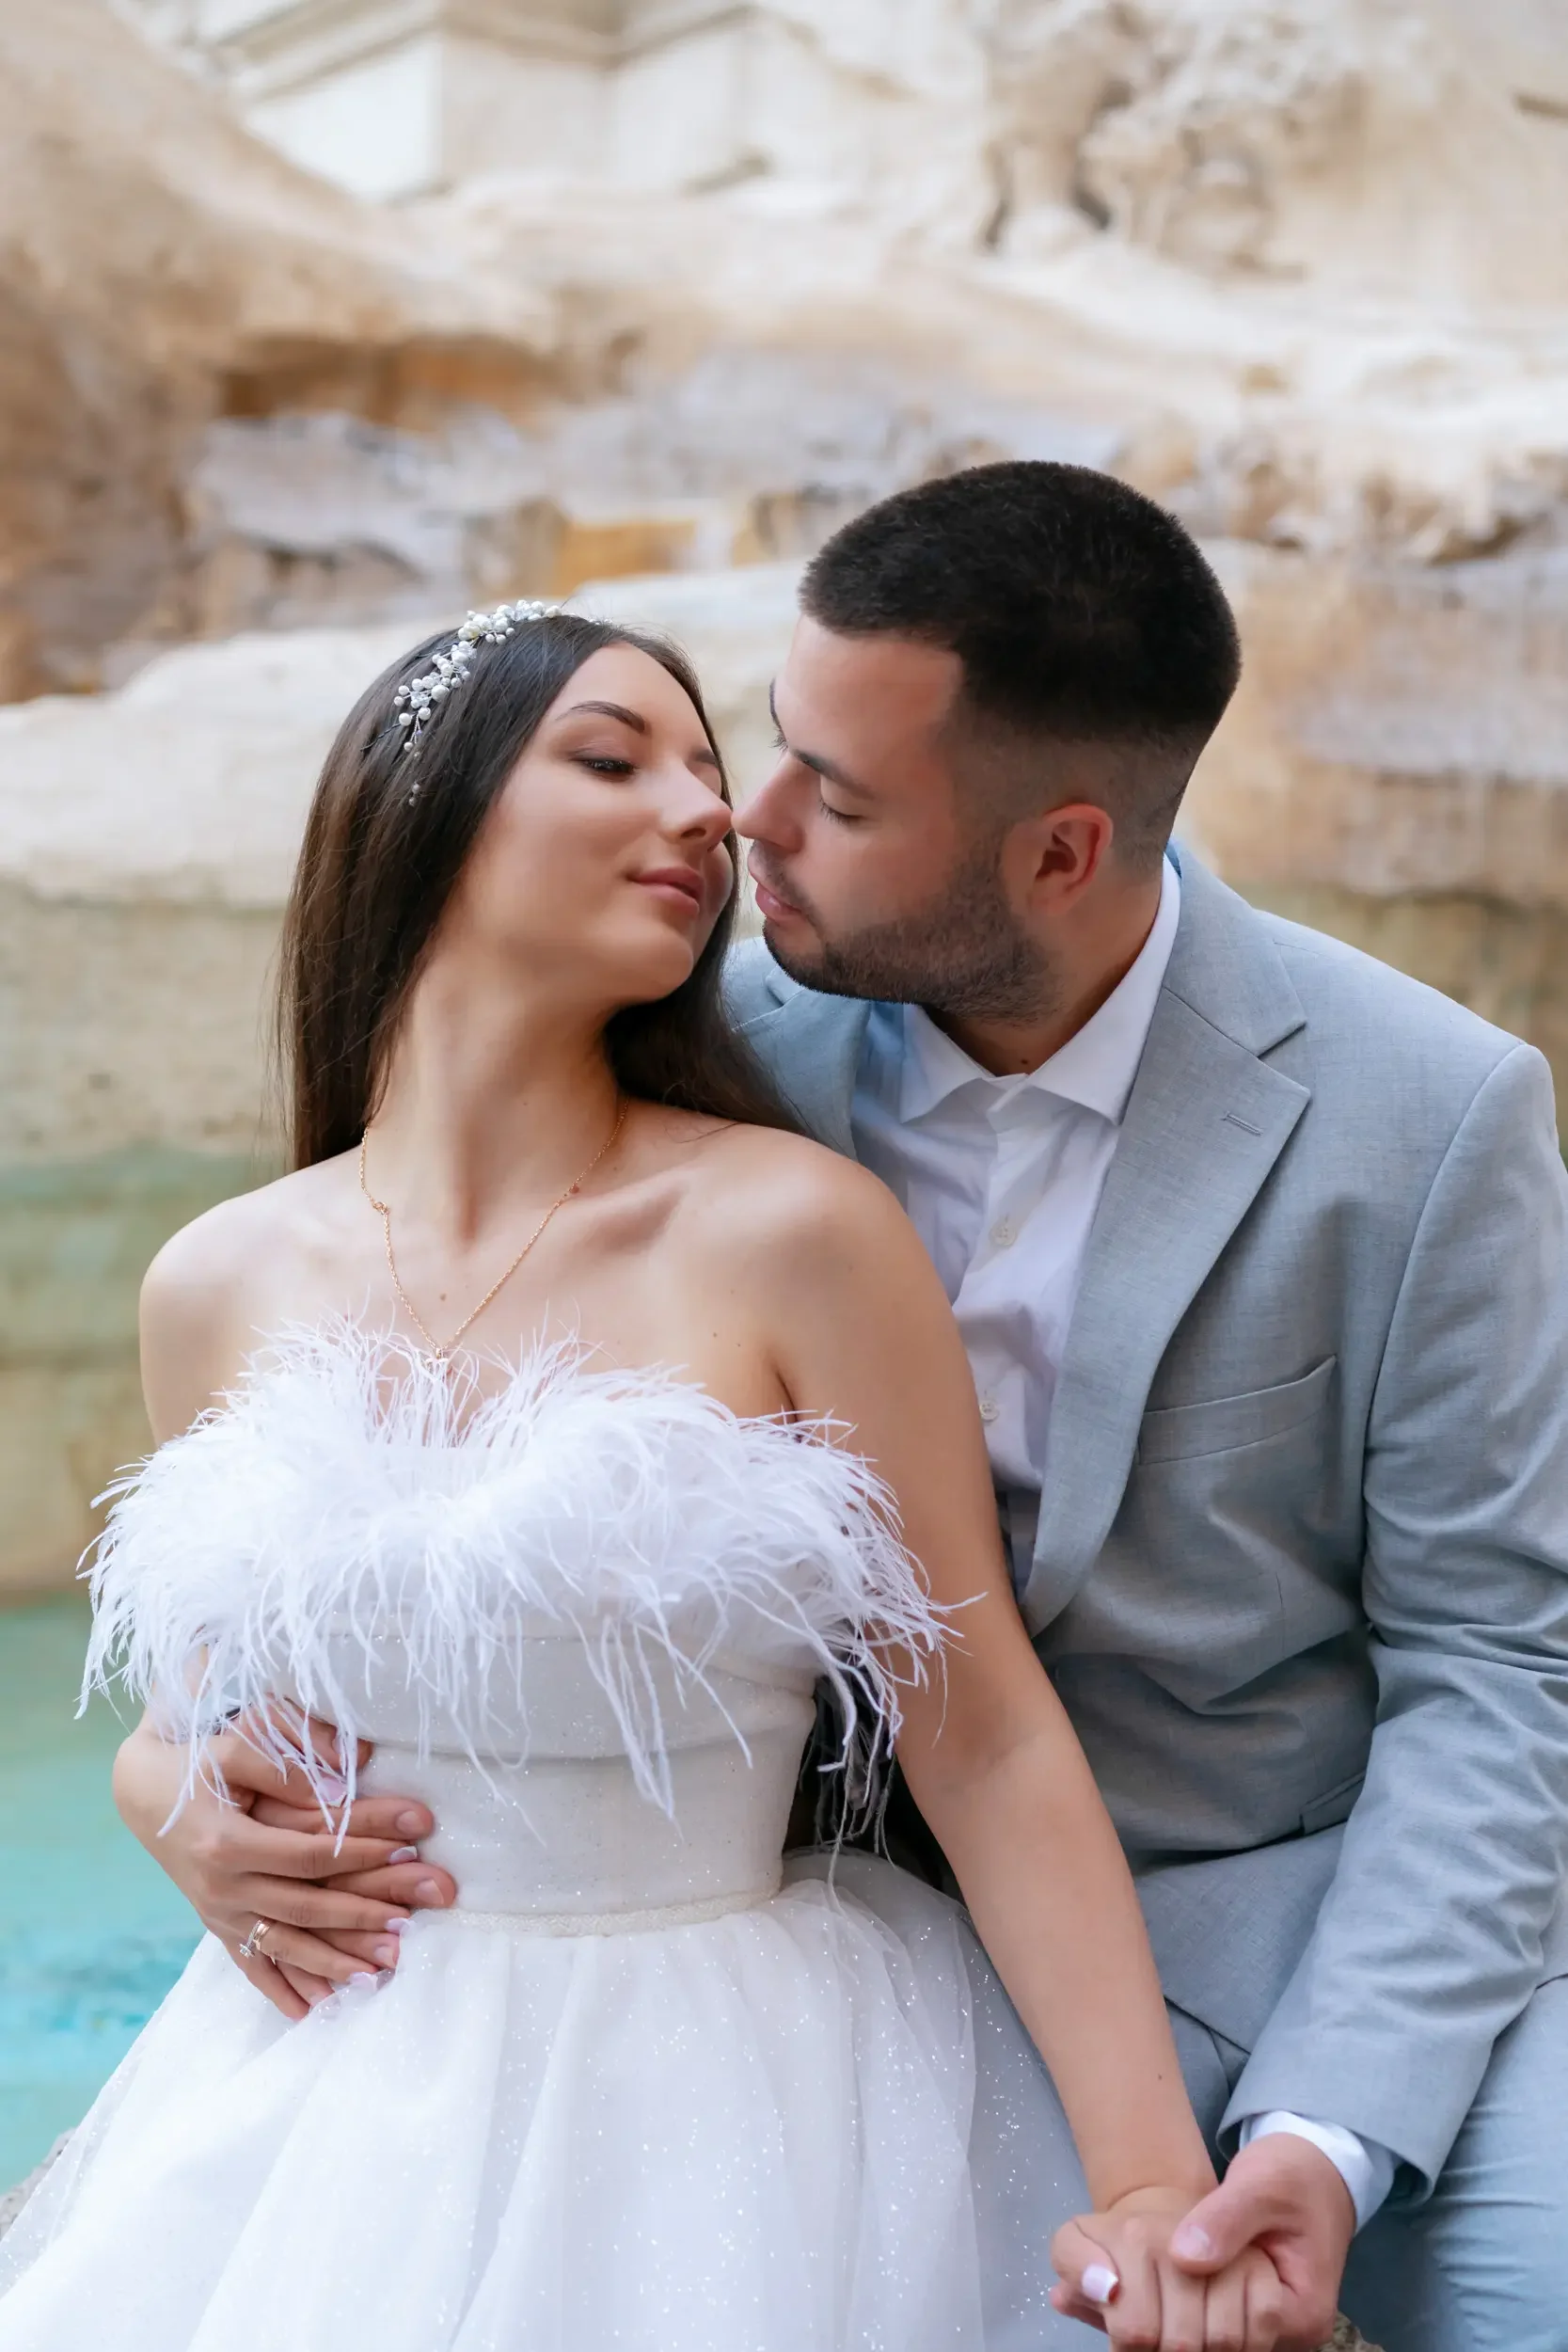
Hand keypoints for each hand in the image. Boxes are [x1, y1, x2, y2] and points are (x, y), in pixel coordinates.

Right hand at [113, 1710, 456, 2021]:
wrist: (144, 1792)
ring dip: (333, 1962)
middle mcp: (222, 1887)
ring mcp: (218, 1913)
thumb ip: (289, 1765)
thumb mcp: (235, 1748)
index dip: (365, 1848)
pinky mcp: (216, 1924)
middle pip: (306, 1907)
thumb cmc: (197, 1763)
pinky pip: (251, 1965)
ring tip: (382, 1971)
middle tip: (412, 1920)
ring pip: (284, 1946)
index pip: (313, 1853)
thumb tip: (348, 1779)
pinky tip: (312, 2013)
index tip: (413, 1843)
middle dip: (364, 1915)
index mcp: (229, 1843)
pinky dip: (280, 1989)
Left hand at [1052, 2185, 1287, 2348]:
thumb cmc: (1292, 2174)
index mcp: (1299, 2312)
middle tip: (1112, 2297)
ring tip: (1119, 2295)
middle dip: (1168, 2330)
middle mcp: (1291, 2335)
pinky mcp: (1255, 2317)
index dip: (1177, 2326)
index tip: (1129, 2295)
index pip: (1230, 2341)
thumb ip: (1224, 2220)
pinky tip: (1142, 2292)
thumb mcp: (1259, 2184)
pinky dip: (1178, 2314)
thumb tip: (1182, 2258)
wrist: (1315, 2171)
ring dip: (1169, 2323)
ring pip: (1211, 2345)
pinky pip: (1212, 2329)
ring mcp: (1274, 2330)